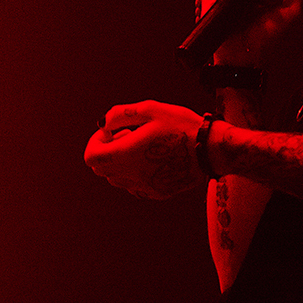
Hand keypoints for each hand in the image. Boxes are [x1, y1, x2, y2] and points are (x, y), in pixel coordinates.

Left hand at [84, 100, 206, 198]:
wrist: (211, 150)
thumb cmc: (182, 126)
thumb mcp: (151, 109)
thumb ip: (121, 114)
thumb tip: (103, 123)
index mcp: (127, 153)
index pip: (91, 156)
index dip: (95, 142)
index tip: (110, 131)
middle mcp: (132, 174)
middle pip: (100, 169)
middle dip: (107, 150)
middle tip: (126, 135)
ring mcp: (144, 186)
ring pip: (115, 179)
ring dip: (119, 162)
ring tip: (140, 146)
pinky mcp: (156, 193)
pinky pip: (132, 186)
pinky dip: (133, 173)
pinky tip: (151, 159)